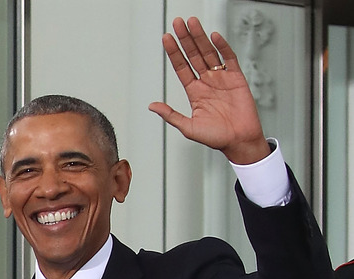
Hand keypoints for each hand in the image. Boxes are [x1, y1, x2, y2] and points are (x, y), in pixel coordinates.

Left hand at [148, 17, 270, 164]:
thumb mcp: (188, 127)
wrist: (240, 142)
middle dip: (185, 39)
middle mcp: (207, 82)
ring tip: (192, 23)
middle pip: (193, 55)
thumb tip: (152, 106)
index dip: (174, 52)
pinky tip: (214, 36)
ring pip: (209, 53)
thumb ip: (171, 115)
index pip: (181, 67)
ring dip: (200, 38)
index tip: (167, 38)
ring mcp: (221, 79)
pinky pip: (229, 59)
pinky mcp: (237, 79)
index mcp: (194, 92)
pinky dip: (222, 47)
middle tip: (178, 23)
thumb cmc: (216, 138)